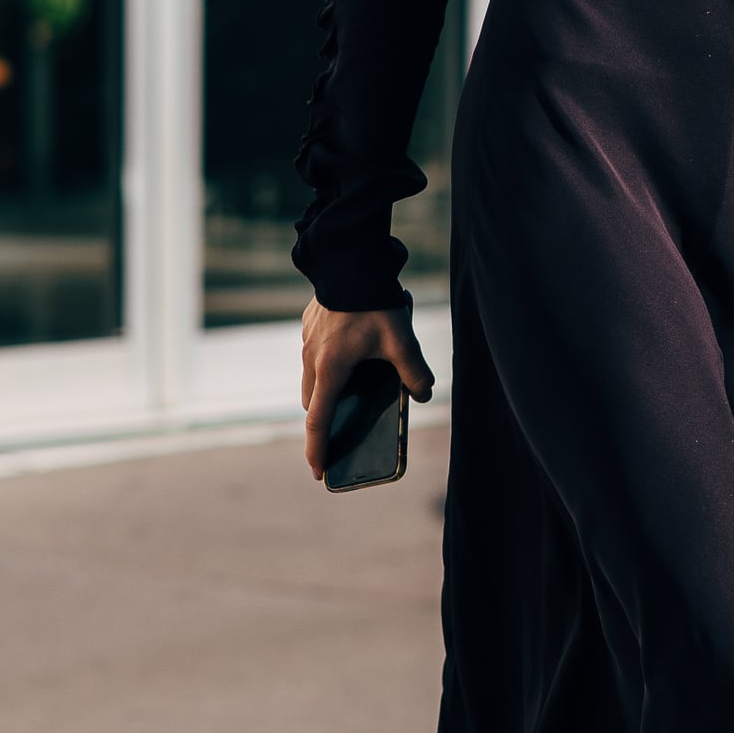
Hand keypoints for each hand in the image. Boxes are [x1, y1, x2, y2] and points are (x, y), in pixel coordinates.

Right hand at [301, 296, 433, 480]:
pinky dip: (327, 366)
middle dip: (322, 421)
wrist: (349, 260)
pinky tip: (351, 356)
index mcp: (330, 369)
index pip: (318, 420)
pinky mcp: (310, 326)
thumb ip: (414, 371)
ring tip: (350, 394)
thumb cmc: (373, 302)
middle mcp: (312, 359)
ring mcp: (307, 342)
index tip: (319, 471)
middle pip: (312, 402)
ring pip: (311, 379)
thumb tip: (425, 394)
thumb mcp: (400, 339)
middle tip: (339, 433)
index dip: (317, 449)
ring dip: (325, 391)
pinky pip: (315, 356)